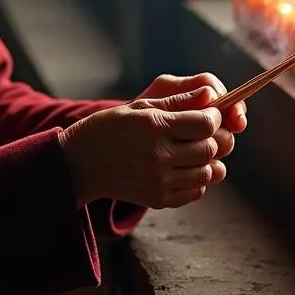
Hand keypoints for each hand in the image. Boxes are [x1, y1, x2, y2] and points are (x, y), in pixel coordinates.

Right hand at [58, 88, 222, 210]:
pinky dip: (197, 179)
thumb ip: (177, 101)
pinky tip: (184, 167)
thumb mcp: (139, 106)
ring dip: (208, 160)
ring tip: (194, 149)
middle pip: (210, 148)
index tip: (209, 113)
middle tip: (203, 131)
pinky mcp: (159, 199)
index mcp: (153, 126)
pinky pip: (195, 191)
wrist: (81, 163)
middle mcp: (158, 155)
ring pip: (207, 172)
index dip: (214, 116)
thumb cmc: (110, 127)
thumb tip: (210, 94)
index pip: (205, 124)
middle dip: (214, 137)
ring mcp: (159, 180)